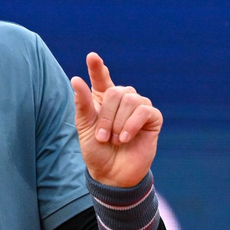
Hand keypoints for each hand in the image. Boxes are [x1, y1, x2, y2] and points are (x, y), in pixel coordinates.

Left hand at [70, 53, 162, 186]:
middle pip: (115, 92)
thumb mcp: (85, 127)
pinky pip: (144, 110)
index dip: (97, 67)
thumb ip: (82, 104)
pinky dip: (132, 124)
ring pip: (130, 99)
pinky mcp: (152, 118)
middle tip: (101, 137)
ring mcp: (139, 107)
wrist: (113, 174)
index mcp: (103, 99)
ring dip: (118, 123)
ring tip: (114, 139)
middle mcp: (122, 99)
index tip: (92, 56)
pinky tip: (125, 138)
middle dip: (105, 116)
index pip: (101, 78)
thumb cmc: (97, 150)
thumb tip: (76, 79)